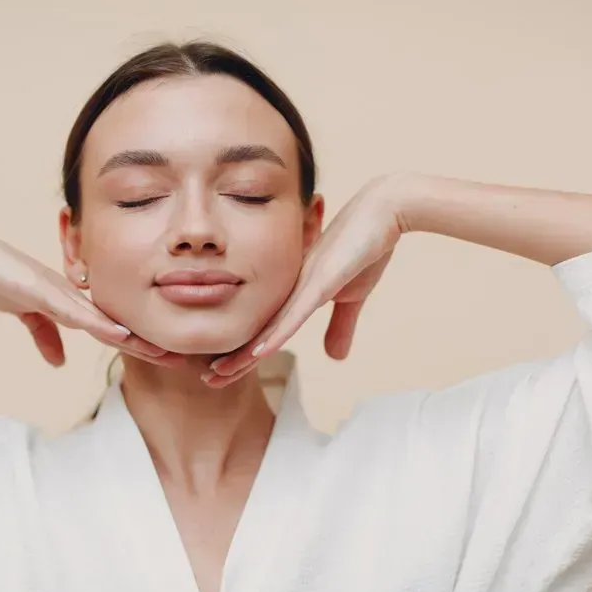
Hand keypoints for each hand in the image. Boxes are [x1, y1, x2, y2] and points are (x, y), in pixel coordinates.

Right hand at [0, 218, 182, 367]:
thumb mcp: (23, 313)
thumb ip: (44, 335)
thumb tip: (60, 362)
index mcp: (69, 299)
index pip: (109, 325)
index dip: (137, 342)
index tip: (164, 356)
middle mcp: (70, 293)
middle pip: (116, 323)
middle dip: (147, 342)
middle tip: (180, 359)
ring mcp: (57, 291)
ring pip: (103, 319)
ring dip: (133, 337)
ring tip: (163, 352)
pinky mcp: (39, 290)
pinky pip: (73, 311)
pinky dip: (98, 325)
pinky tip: (120, 335)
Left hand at [205, 175, 405, 386]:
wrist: (383, 212)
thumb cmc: (364, 249)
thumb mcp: (353, 298)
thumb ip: (340, 326)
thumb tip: (334, 358)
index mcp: (294, 294)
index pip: (265, 330)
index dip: (244, 353)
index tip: (222, 373)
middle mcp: (290, 289)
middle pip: (256, 330)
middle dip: (233, 357)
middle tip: (208, 379)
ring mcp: (303, 285)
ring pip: (268, 326)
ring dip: (244, 353)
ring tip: (219, 373)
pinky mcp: (321, 282)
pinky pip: (295, 314)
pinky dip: (276, 335)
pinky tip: (257, 353)